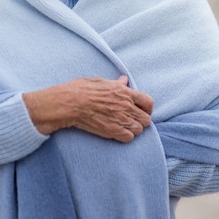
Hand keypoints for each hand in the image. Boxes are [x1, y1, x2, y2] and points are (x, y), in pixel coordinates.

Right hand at [23, 75, 152, 142]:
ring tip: (123, 126)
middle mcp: (126, 106)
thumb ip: (116, 83)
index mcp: (124, 92)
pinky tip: (118, 132)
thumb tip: (124, 80)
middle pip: (146, 118)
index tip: (142, 110)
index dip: (147, 108)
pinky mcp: (112, 131)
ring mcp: (120, 119)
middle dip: (140, 119)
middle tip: (132, 119)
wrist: (70, 103)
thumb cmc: (81, 89)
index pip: (148, 102)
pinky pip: (129, 138)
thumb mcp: (101, 81)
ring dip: (133, 129)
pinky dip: (125, 136)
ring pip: (139, 129)